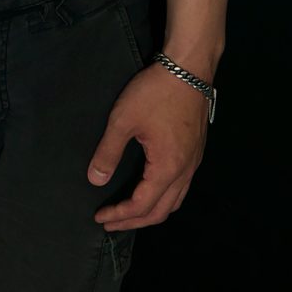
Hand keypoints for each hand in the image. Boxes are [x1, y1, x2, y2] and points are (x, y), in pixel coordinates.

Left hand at [86, 61, 209, 228]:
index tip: (100, 216)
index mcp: (167, 168)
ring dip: (151, 212)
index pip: (142, 205)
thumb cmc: (155, 92)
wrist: (189, 68)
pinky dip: (164, 197)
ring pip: (175, 201)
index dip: (120, 215)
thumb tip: (95, 179)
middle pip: (161, 211)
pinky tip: (152, 189)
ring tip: (129, 213)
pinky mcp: (195, 150)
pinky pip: (181, 187)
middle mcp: (185, 171)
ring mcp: (194, 161)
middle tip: (110, 223)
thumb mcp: (123, 120)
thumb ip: (108, 152)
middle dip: (134, 221)